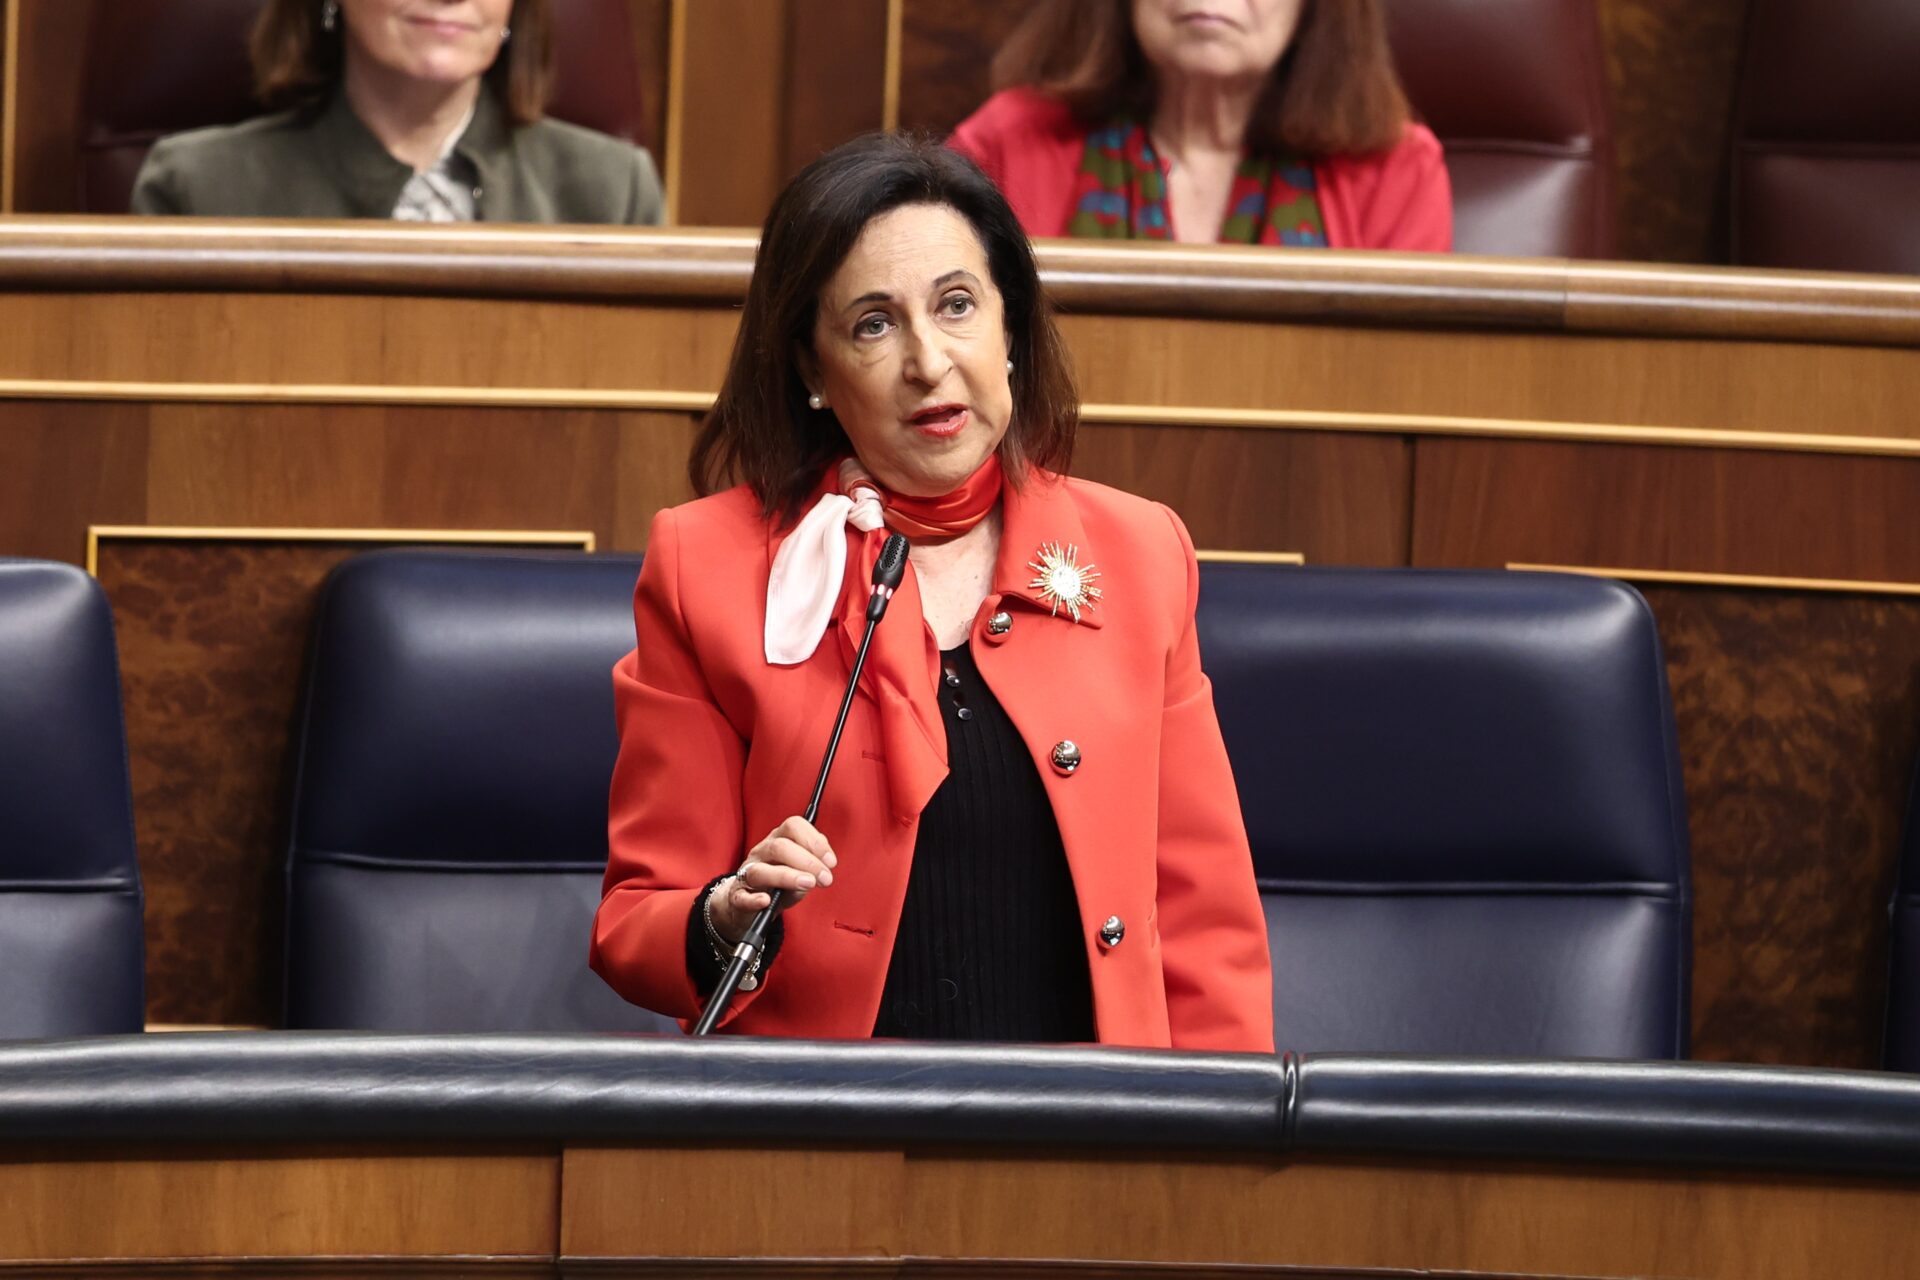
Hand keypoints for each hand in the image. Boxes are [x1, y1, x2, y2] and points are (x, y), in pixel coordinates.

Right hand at [708, 816, 836, 943]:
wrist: (750, 905)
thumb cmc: (779, 885)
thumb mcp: (799, 870)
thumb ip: (812, 862)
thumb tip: (826, 861)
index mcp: (778, 840)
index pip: (793, 826)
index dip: (814, 841)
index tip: (831, 862)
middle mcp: (761, 853)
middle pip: (780, 847)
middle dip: (808, 861)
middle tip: (825, 879)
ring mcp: (746, 874)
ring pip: (760, 870)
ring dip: (787, 876)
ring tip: (808, 884)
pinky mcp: (738, 897)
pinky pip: (742, 897)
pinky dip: (753, 899)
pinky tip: (765, 901)